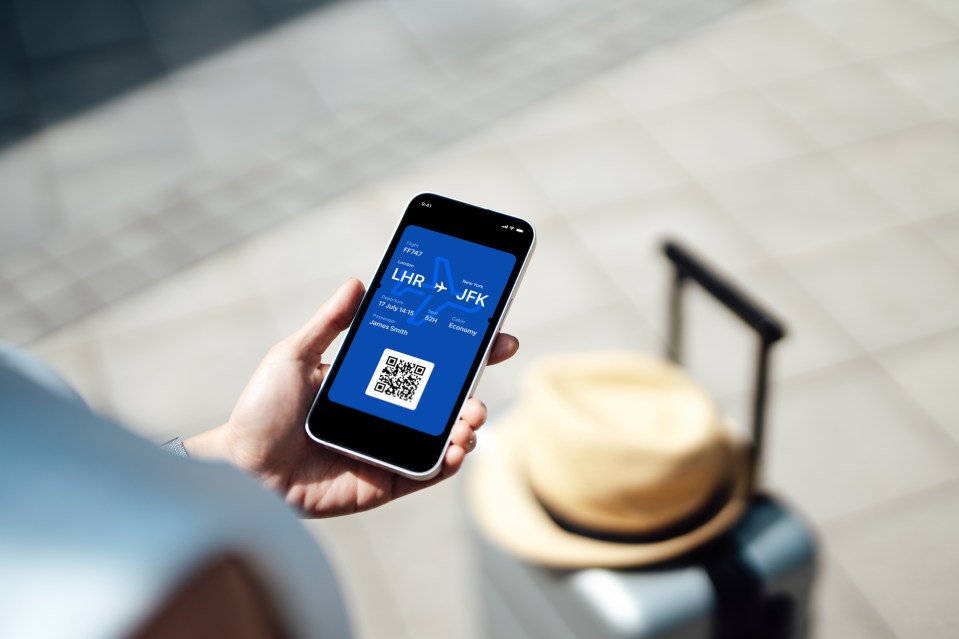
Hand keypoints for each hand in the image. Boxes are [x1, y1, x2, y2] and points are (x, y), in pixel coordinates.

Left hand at [185, 278, 518, 516]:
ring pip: (444, 435)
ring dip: (467, 425)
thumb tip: (356, 283)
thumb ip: (328, 323)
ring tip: (470, 418)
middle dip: (473, 390)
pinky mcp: (386, 481)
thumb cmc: (262, 410)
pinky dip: (450, 461)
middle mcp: (386, 414)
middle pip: (445, 400)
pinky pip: (428, 472)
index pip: (427, 362)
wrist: (243, 467)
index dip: (463, 350)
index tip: (494, 335)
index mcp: (371, 382)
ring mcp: (389, 448)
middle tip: (480, 384)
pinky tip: (457, 448)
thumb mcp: (293, 356)